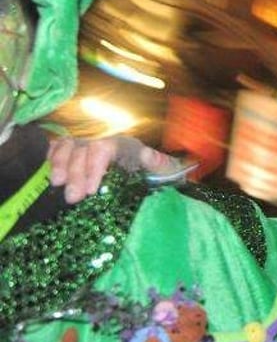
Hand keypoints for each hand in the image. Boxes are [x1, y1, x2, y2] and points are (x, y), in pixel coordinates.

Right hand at [48, 136, 182, 203]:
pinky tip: (48, 172)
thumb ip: (157, 162)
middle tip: (73, 198)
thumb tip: (147, 154)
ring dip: (59, 164)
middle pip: (83, 150)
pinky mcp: (78, 154)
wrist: (155, 176)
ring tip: (56, 184)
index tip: (91, 191)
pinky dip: (52, 156)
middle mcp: (104, 143)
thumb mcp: (164, 170)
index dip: (93, 167)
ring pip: (68, 146)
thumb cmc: (158, 174)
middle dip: (75, 174)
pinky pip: (59, 147)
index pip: (103, 148)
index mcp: (123, 145)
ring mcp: (89, 147)